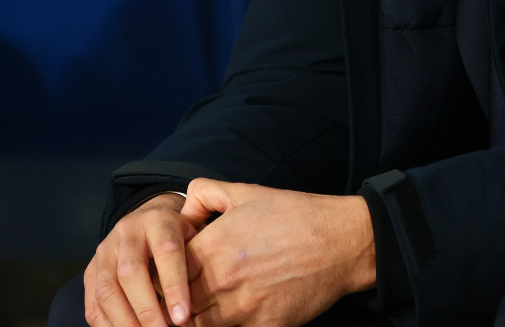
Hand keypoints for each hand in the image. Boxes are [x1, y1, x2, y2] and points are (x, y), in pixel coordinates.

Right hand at [85, 192, 201, 326]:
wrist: (148, 219)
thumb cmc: (179, 235)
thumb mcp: (194, 235)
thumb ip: (198, 260)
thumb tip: (206, 300)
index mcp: (159, 221)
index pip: (166, 251)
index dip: (174, 286)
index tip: (182, 317)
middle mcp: (127, 232)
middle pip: (131, 272)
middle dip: (146, 309)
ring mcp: (105, 251)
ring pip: (107, 289)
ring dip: (125, 321)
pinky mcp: (91, 270)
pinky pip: (93, 303)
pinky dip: (107, 325)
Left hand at [179, 179, 374, 326]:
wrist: (342, 241)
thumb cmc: (295, 214)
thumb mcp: (247, 191)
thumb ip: (205, 193)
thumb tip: (181, 211)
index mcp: (213, 246)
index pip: (165, 274)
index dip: (161, 279)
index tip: (164, 279)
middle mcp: (223, 279)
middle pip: (176, 306)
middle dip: (171, 304)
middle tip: (173, 301)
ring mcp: (244, 307)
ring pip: (198, 326)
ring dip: (194, 320)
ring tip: (198, 310)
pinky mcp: (265, 326)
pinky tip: (228, 318)